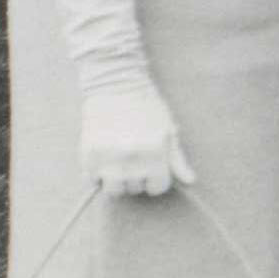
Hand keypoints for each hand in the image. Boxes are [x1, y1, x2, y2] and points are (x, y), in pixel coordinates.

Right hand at [80, 75, 192, 198]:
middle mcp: (130, 159)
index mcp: (154, 153)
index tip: (153, 167)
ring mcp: (107, 159)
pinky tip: (105, 157)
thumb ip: (177, 159)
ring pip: (113, 190)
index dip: (157, 178)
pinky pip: (92, 180)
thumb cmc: (148, 108)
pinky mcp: (87, 156)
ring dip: (117, 180)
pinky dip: (97, 174)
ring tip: (120, 161)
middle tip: (136, 157)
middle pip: (135, 189)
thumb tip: (191, 182)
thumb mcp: (168, 130)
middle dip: (138, 177)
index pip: (157, 188)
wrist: (116, 87)